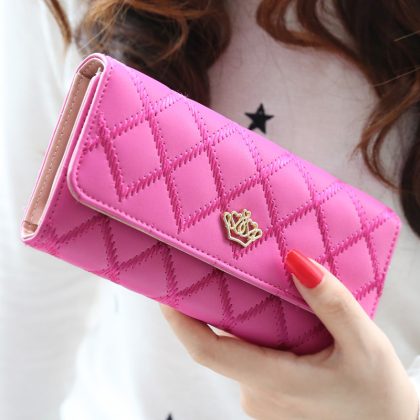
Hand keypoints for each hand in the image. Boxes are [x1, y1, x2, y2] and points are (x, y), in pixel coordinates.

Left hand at [161, 249, 418, 419]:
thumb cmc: (379, 396)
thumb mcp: (364, 343)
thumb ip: (329, 301)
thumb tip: (294, 261)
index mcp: (275, 381)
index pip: (207, 350)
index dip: (180, 322)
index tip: (165, 293)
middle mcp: (259, 394)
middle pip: (223, 344)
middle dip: (219, 309)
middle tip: (224, 271)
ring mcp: (262, 400)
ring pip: (239, 351)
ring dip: (245, 323)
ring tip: (265, 293)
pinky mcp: (269, 400)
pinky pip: (252, 362)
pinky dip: (258, 339)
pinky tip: (280, 324)